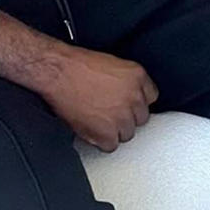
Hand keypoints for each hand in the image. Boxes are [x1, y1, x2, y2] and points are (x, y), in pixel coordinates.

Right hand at [40, 46, 158, 151]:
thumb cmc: (78, 66)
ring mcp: (122, 116)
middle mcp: (134, 97)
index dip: (135, 102)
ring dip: (113, 129)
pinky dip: (100, 141)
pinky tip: (92, 128)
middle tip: (109, 111)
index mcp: (137, 76)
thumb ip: (127, 82)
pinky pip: (111, 145)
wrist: (59, 72)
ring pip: (127, 133)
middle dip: (125, 116)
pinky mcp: (107, 132)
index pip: (151, 97)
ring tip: (98, 119)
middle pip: (140, 118)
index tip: (127, 104)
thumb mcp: (113, 65)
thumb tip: (129, 97)